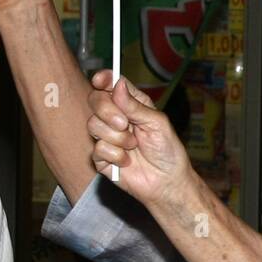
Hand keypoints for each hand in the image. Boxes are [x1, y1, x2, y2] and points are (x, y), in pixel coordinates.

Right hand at [87, 72, 189, 203]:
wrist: (166, 182)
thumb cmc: (167, 150)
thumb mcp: (157, 123)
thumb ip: (135, 106)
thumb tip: (118, 85)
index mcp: (131, 104)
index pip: (111, 85)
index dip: (104, 79)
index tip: (100, 80)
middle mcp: (116, 117)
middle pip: (96, 101)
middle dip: (107, 111)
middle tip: (124, 124)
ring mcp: (107, 136)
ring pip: (93, 125)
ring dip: (116, 137)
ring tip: (133, 147)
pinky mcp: (101, 157)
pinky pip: (97, 148)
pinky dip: (115, 155)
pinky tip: (127, 161)